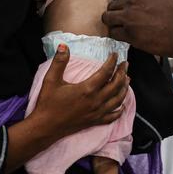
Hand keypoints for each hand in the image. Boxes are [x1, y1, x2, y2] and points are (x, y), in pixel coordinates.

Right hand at [4, 45, 129, 173]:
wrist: (45, 128)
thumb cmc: (48, 103)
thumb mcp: (51, 80)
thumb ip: (59, 62)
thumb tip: (64, 45)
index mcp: (87, 89)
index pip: (106, 72)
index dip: (112, 62)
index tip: (115, 54)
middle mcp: (96, 101)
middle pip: (116, 85)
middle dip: (122, 73)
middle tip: (125, 64)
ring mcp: (97, 113)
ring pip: (118, 100)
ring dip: (124, 88)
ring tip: (127, 79)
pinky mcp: (95, 122)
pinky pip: (112, 116)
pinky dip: (120, 110)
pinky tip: (122, 105)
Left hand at [102, 0, 172, 57]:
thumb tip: (136, 6)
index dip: (124, 5)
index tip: (128, 12)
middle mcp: (134, 0)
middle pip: (112, 5)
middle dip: (116, 14)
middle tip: (124, 23)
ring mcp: (130, 16)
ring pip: (108, 18)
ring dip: (114, 24)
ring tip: (124, 31)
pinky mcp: (130, 33)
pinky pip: (113, 33)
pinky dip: (118, 36)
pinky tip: (128, 38)